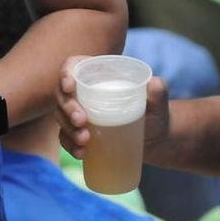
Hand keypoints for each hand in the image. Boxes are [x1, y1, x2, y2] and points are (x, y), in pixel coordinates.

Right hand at [56, 56, 170, 162]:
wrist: (154, 139)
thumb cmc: (155, 114)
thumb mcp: (158, 103)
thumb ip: (158, 92)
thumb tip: (155, 84)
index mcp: (98, 74)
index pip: (72, 66)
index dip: (65, 73)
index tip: (70, 87)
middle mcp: (84, 91)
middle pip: (63, 94)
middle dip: (67, 107)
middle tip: (82, 121)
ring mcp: (79, 112)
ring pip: (61, 116)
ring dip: (67, 128)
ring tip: (84, 141)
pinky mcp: (79, 132)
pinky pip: (65, 137)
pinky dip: (69, 145)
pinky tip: (81, 153)